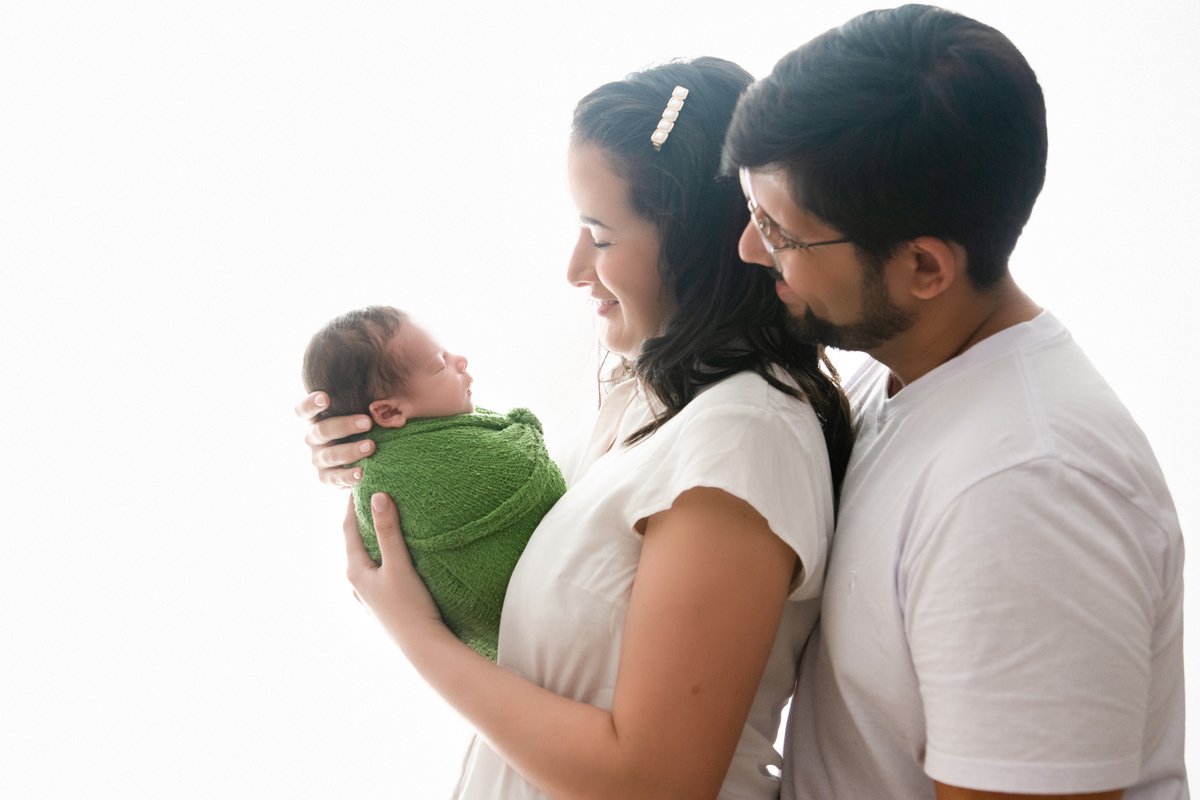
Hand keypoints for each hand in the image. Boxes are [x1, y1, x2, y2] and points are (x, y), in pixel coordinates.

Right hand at [296, 390, 376, 487]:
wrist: (360, 459)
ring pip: (330, 455)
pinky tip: (360, 473)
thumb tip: (383, 397)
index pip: (303, 410)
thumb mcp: (358, 413)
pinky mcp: (326, 478)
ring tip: (370, 446)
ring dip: (351, 450)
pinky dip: (347, 476)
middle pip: (321, 431)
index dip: (310, 403)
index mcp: (316, 419)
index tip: (324, 397)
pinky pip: (334, 478)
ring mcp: (318, 459)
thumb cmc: (360, 427)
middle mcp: (313, 438)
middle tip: (368, 423)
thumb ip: (363, 404)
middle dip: (345, 426)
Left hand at [343, 493, 442, 639]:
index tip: (359, 484)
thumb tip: (377, 497)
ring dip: (373, 543)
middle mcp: (356, 585)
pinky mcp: (382, 607)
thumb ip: (388, 531)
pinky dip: (382, 561)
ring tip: (385, 527)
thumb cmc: (410, 607)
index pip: (348, 528)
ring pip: (366, 562)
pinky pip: (377, 576)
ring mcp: (368, 598)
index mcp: (355, 572)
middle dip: (363, 522)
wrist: (423, 647)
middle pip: (355, 545)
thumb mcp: (399, 564)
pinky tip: (394, 562)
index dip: (352, 505)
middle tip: (375, 498)